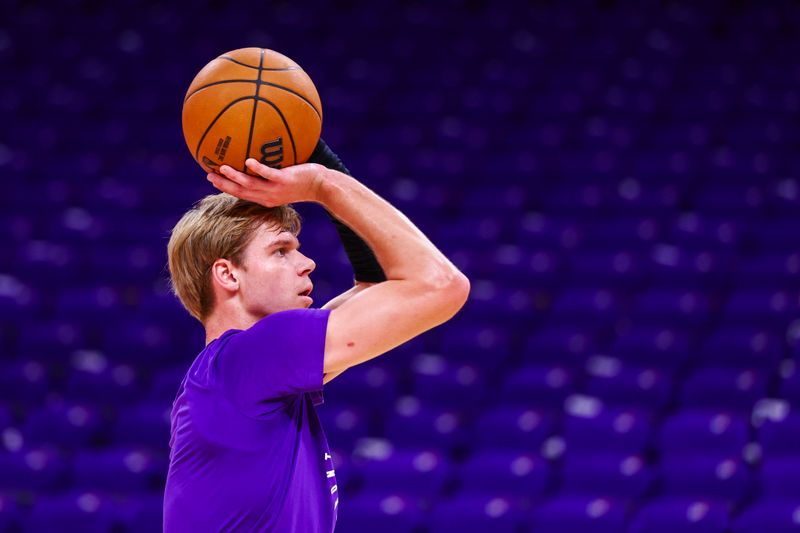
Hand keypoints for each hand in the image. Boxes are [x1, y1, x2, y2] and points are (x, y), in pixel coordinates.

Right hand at [207, 159, 326, 206]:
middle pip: (241, 191)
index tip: (212, 179)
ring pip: (251, 185)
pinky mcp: (284, 181)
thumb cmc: (304, 181)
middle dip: (224, 184)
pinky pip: (268, 174)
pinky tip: (248, 161)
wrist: (322, 186)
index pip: (241, 194)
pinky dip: (258, 169)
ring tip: (222, 167)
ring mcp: (276, 190)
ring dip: (235, 177)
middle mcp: (268, 196)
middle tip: (209, 175)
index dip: (226, 188)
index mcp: (266, 198)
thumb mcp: (284, 181)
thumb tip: (259, 160)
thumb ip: (271, 175)